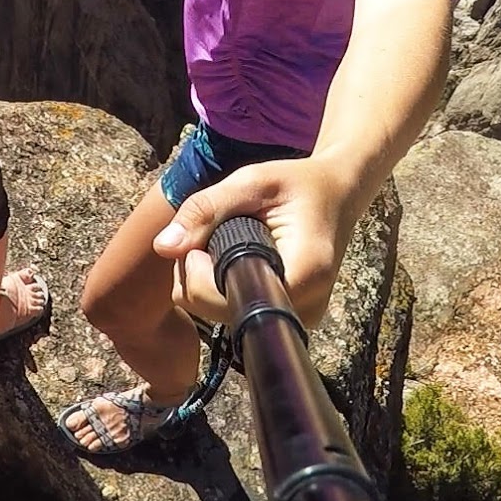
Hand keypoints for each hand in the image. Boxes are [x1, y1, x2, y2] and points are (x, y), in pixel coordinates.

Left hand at [152, 158, 356, 326]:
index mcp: (304, 274)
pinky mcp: (288, 318)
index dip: (199, 272)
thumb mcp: (251, 181)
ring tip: (230, 241)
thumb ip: (205, 209)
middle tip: (217, 231)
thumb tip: (163, 247)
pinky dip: (223, 286)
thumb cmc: (296, 183)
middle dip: (200, 273)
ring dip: (210, 280)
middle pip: (219, 311)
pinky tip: (237, 258)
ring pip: (221, 314)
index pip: (227, 300)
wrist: (337, 194)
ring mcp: (299, 319)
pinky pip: (235, 312)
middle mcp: (305, 308)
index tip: (204, 236)